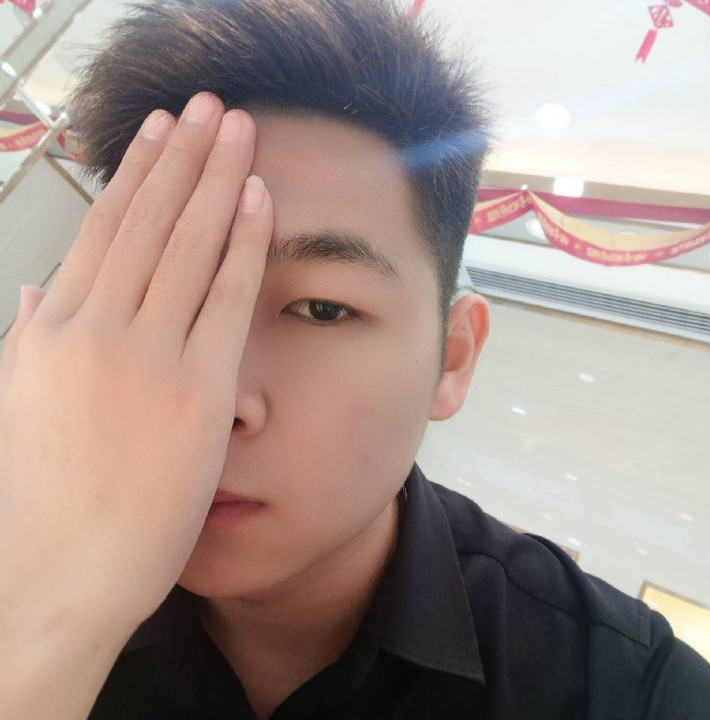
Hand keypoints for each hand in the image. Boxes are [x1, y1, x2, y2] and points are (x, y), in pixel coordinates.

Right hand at [0, 91, 271, 631]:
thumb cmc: (43, 497)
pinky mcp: (198, 390)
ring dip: (216, 179)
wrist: (61, 576)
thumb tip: (44, 287)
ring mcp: (148, 357)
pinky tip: (259, 200)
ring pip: (187, 244)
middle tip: (209, 105)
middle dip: (183, 155)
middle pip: (149, 221)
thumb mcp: (22, 404)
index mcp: (51, 329)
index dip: (136, 173)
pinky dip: (243, 243)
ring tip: (238, 130)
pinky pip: (225, 297)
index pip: (103, 229)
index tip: (158, 132)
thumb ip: (33, 337)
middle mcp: (96, 330)